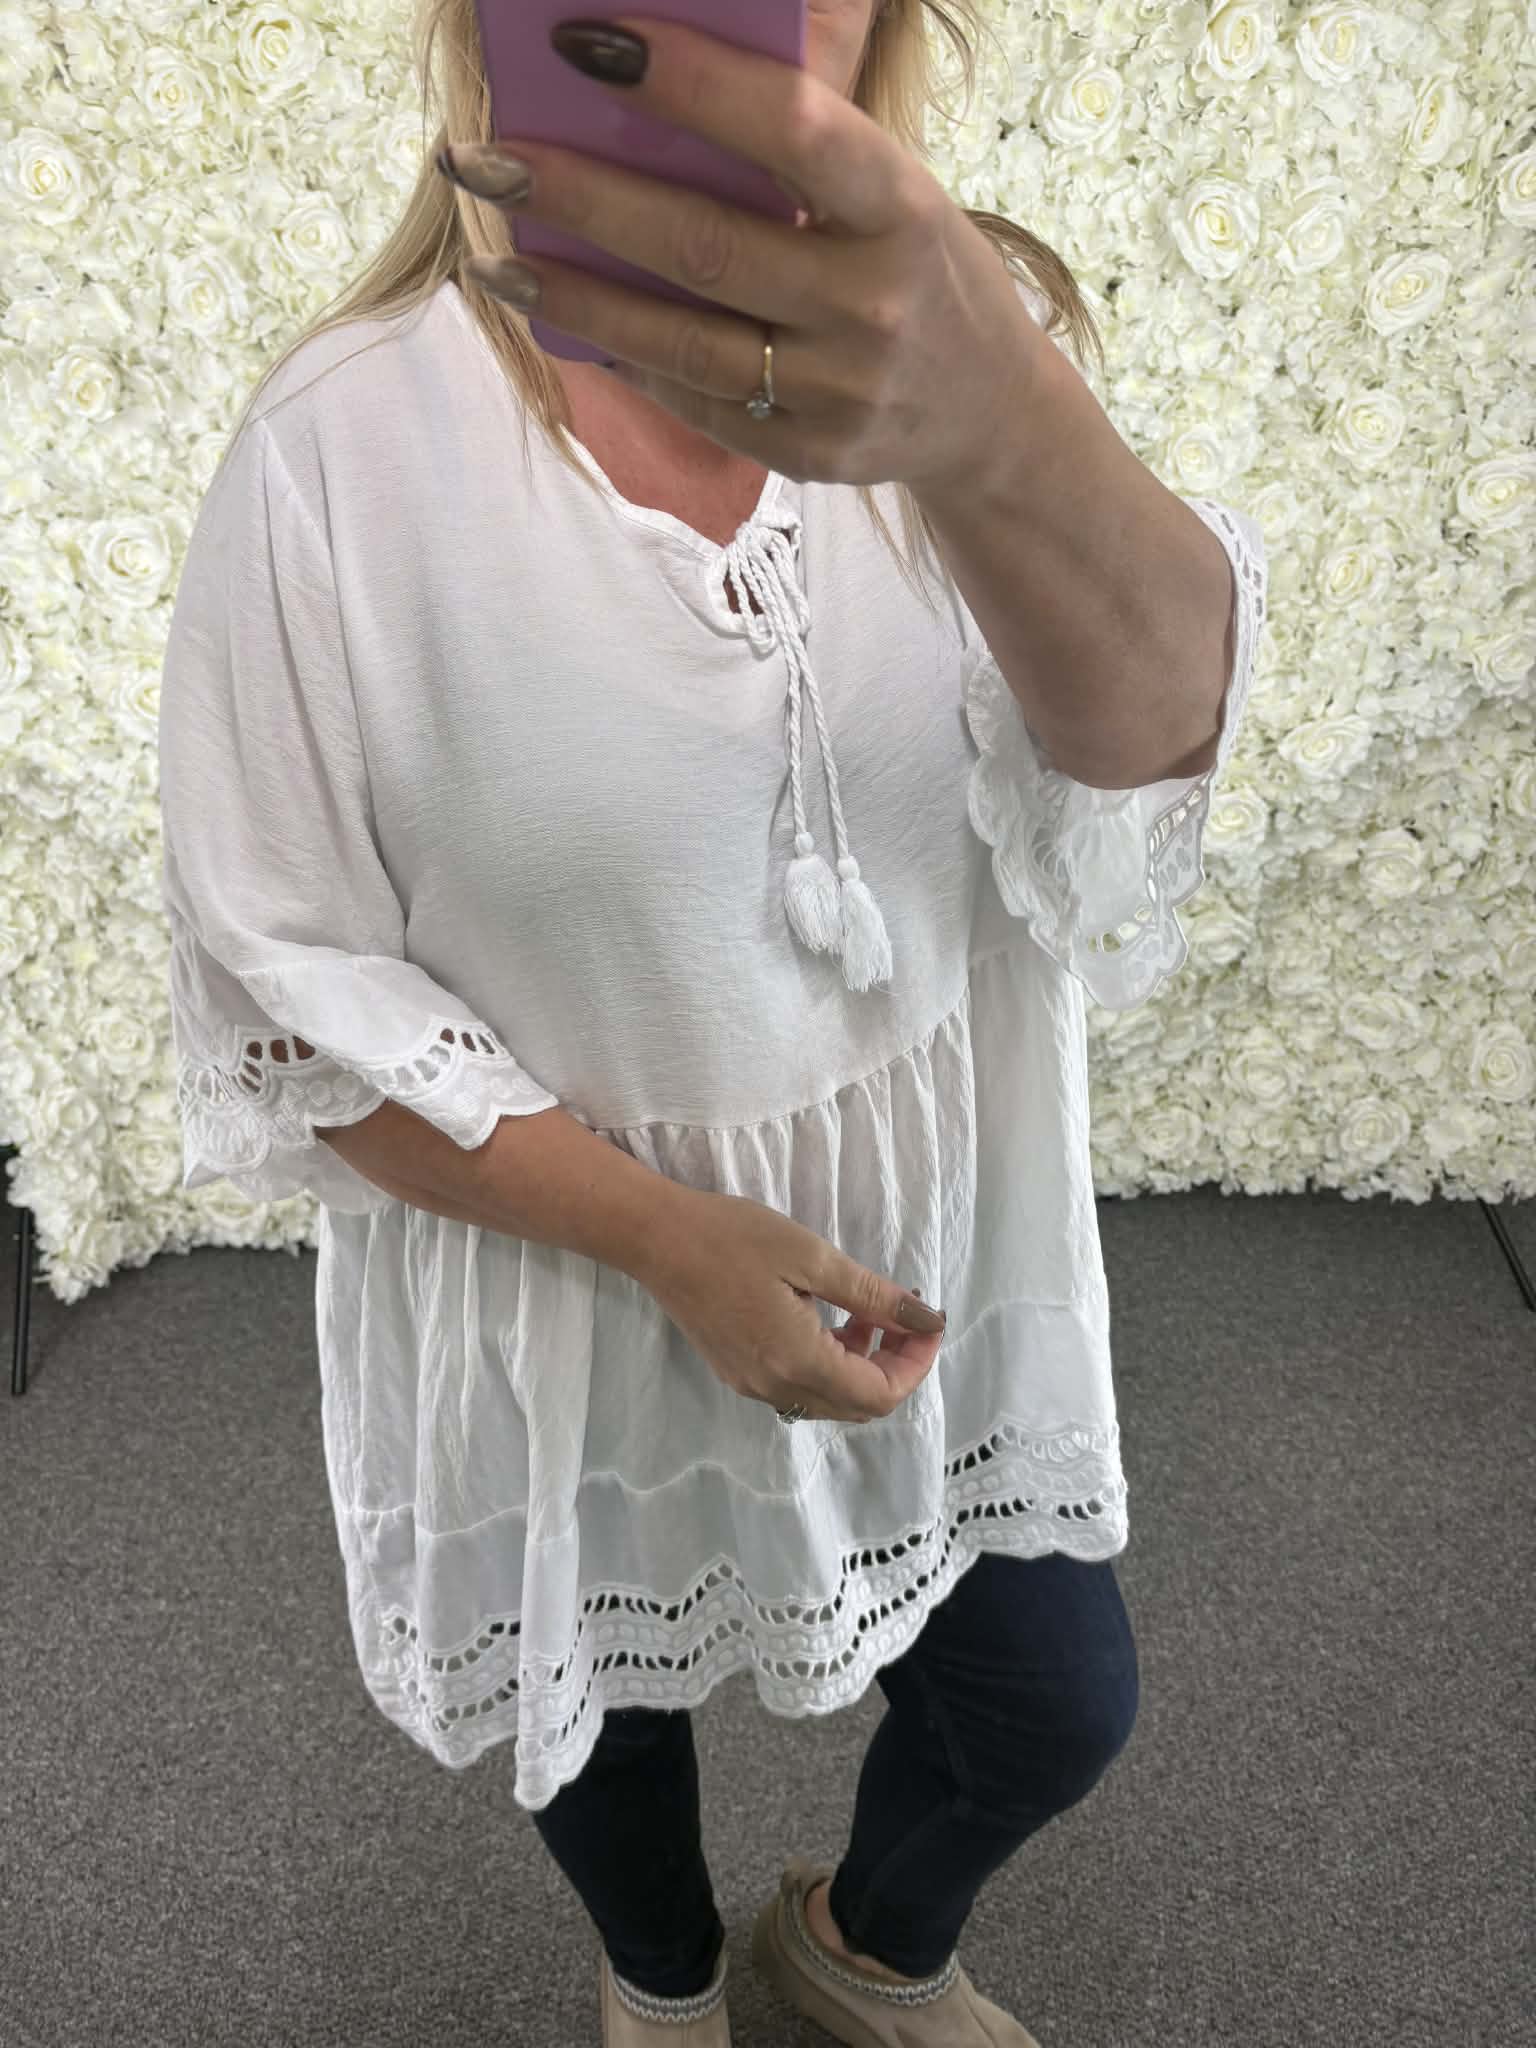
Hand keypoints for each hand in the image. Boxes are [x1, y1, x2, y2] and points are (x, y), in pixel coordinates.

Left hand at [440, 13, 1044, 495]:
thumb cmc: (915, 266)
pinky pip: (694, 401)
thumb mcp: (893, 190)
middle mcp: (873, 305)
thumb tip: (662, 74)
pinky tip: (563, 319)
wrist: (990, 413)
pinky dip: (621, 359)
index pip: (791, 129)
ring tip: (494, 256)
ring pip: (680, 341)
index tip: (585, 37)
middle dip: (580, 195)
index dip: (689, 81)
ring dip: (573, 296)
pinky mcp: (810, 456)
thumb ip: (803, 146)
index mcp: (902, 207)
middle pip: (704, 245)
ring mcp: (839, 392)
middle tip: (484, 155)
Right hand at [635, 1186, 946, 1424]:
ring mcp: (753, 1386)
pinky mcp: (739, 1374)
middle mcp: (776, 1387)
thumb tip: (926, 1321)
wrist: (656, 1239)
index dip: (915, 1364)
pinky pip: (802, 1388)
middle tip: (904, 1317)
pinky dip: (831, 1364)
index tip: (928, 1322)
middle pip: (858, 1406)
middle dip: (894, 1367)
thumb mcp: (813, 1258)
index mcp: (798, 1362)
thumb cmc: (734, 1238)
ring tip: (868, 1314)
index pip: (879, 1394)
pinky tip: (829, 1321)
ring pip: (831, 1400)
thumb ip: (873, 1296)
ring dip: (862, 1366)